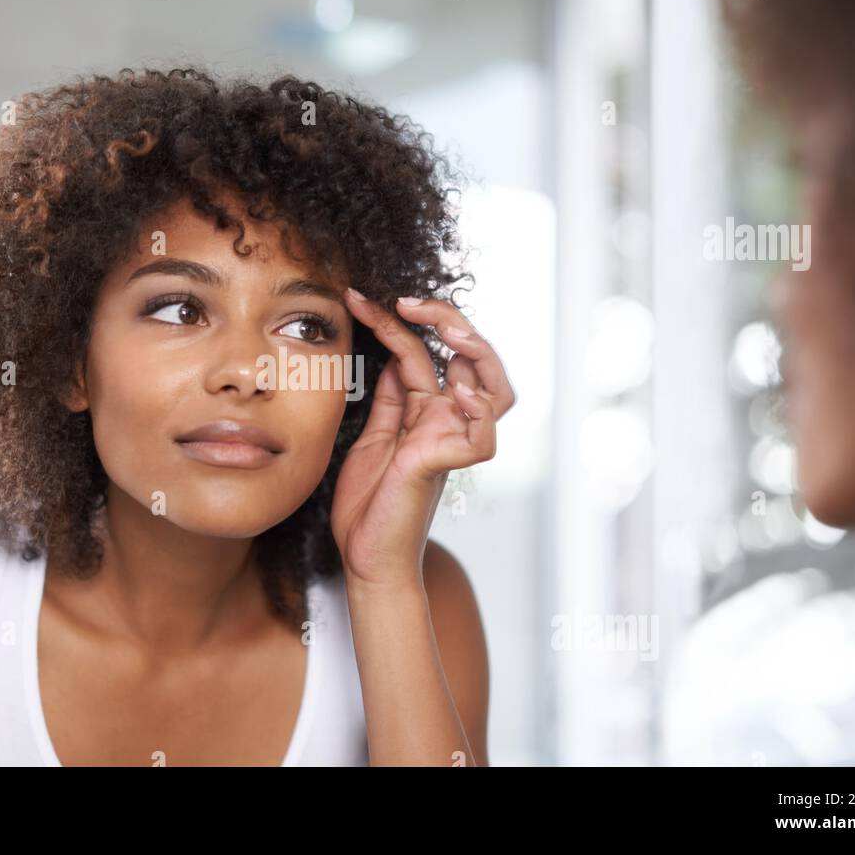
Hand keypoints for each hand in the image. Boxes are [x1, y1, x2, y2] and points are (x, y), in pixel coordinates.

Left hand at [330, 289, 514, 588]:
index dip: (396, 320)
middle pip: (473, 359)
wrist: (364, 557)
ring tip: (447, 332)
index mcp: (425, 411)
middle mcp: (446, 421)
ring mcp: (451, 442)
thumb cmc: (369, 504)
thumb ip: (389, 398)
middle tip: (409, 301)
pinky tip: (456, 391)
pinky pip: (482, 435)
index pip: (422, 351)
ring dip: (477, 353)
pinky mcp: (447, 466)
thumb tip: (392, 354)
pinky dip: (477, 410)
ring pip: (496, 389)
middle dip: (449, 321)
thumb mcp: (372, 436)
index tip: (358, 297)